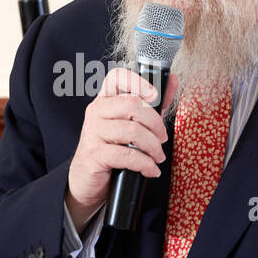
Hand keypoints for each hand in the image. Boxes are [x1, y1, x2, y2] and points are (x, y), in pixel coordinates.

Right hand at [65, 67, 172, 233]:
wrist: (86, 181)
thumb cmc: (111, 151)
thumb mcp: (132, 125)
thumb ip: (152, 105)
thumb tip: (172, 80)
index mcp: (105, 100)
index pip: (117, 76)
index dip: (138, 81)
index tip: (154, 96)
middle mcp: (96, 111)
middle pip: (132, 104)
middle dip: (155, 123)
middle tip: (162, 138)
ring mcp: (93, 132)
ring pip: (132, 130)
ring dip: (153, 147)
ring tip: (157, 157)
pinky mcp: (94, 154)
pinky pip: (127, 155)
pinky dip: (145, 164)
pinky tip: (150, 170)